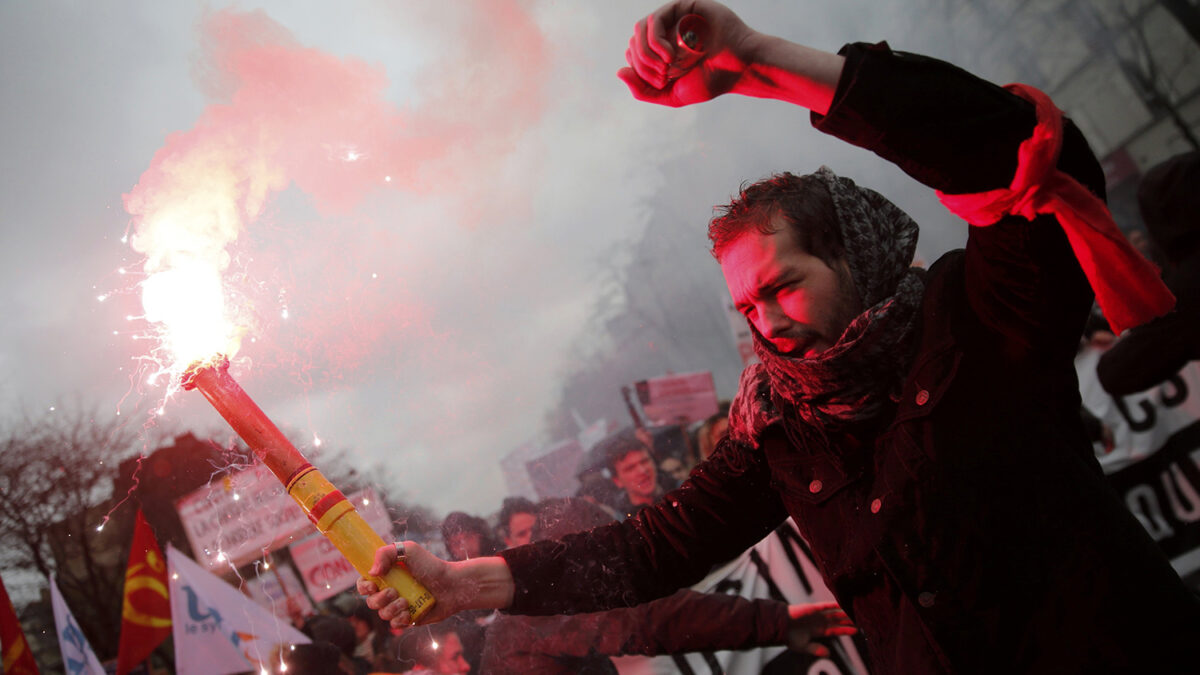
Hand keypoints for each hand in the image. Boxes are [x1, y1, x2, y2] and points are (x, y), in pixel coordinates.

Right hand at [357, 541, 455, 627]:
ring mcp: (398, 605)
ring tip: (406, 602)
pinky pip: (394, 625)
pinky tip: (409, 613)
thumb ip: (385, 553)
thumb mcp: (409, 550)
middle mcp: (390, 590)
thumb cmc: (431, 565)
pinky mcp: (408, 618)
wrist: (452, 585)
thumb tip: (372, 573)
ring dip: (391, 609)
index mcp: (387, 575)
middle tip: (394, 591)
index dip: (363, 587)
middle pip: (371, 601)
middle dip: (379, 599)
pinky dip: (399, 620)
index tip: (373, 585)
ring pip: (382, 614)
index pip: (364, 583)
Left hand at [618, 0, 756, 106]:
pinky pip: (656, 18)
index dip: (639, 70)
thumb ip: (644, 90)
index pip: (632, 54)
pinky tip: (670, 55)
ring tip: (668, 66)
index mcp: (661, 50)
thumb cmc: (710, 81)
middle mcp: (666, 32)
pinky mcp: (684, 7)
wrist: (739, 68)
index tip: (661, 81)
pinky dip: (656, 39)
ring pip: (641, 28)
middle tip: (665, 75)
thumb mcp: (671, 95)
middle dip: (643, 63)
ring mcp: (674, 18)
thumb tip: (619, 71)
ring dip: (647, 52)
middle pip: (634, 41)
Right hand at [784, 602, 856, 657]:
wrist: (779, 627)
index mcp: (818, 630)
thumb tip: (828, 653)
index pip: (835, 630)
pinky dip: (833, 605)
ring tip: (854, 612)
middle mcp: (819, 621)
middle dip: (847, 620)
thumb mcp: (804, 646)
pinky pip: (824, 606)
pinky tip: (841, 605)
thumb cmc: (789, 636)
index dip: (845, 630)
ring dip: (843, 612)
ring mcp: (816, 614)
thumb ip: (816, 649)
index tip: (856, 630)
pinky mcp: (812, 608)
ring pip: (833, 613)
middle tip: (860, 618)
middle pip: (837, 620)